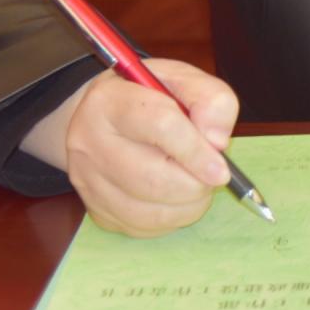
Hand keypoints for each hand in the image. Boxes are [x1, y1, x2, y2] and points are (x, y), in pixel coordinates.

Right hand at [21, 58, 238, 238]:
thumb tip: (217, 142)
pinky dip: (172, 218)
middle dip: (196, 184)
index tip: (222, 169)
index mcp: (110, 100)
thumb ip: (211, 101)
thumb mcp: (185, 81)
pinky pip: (143, 227)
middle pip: (152, 179)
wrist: (103, 118)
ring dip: (188, 205)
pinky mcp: (96, 210)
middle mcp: (88, 142)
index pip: (160, 126)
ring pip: (148, 211)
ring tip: (197, 183)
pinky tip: (177, 197)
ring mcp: (87, 181)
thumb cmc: (149, 97)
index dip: (197, 151)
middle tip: (213, 175)